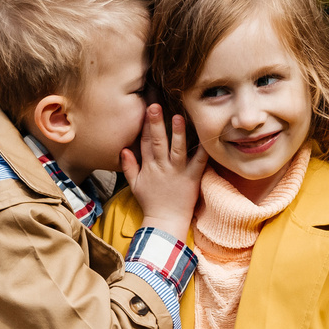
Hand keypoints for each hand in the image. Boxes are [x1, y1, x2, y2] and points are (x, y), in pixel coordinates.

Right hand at [122, 102, 204, 231]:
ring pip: (177, 149)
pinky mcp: (192, 179)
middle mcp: (162, 167)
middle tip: (155, 106)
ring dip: (178, 133)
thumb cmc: (151, 203)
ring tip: (178, 117)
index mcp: (148, 167)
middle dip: (156, 123)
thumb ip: (128, 166)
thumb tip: (123, 149)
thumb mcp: (134, 185)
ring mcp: (177, 172)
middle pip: (158, 142)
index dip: (146, 125)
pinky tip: (205, 137)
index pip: (145, 142)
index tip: (147, 108)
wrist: (165, 222)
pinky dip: (202, 150)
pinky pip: (198, 162)